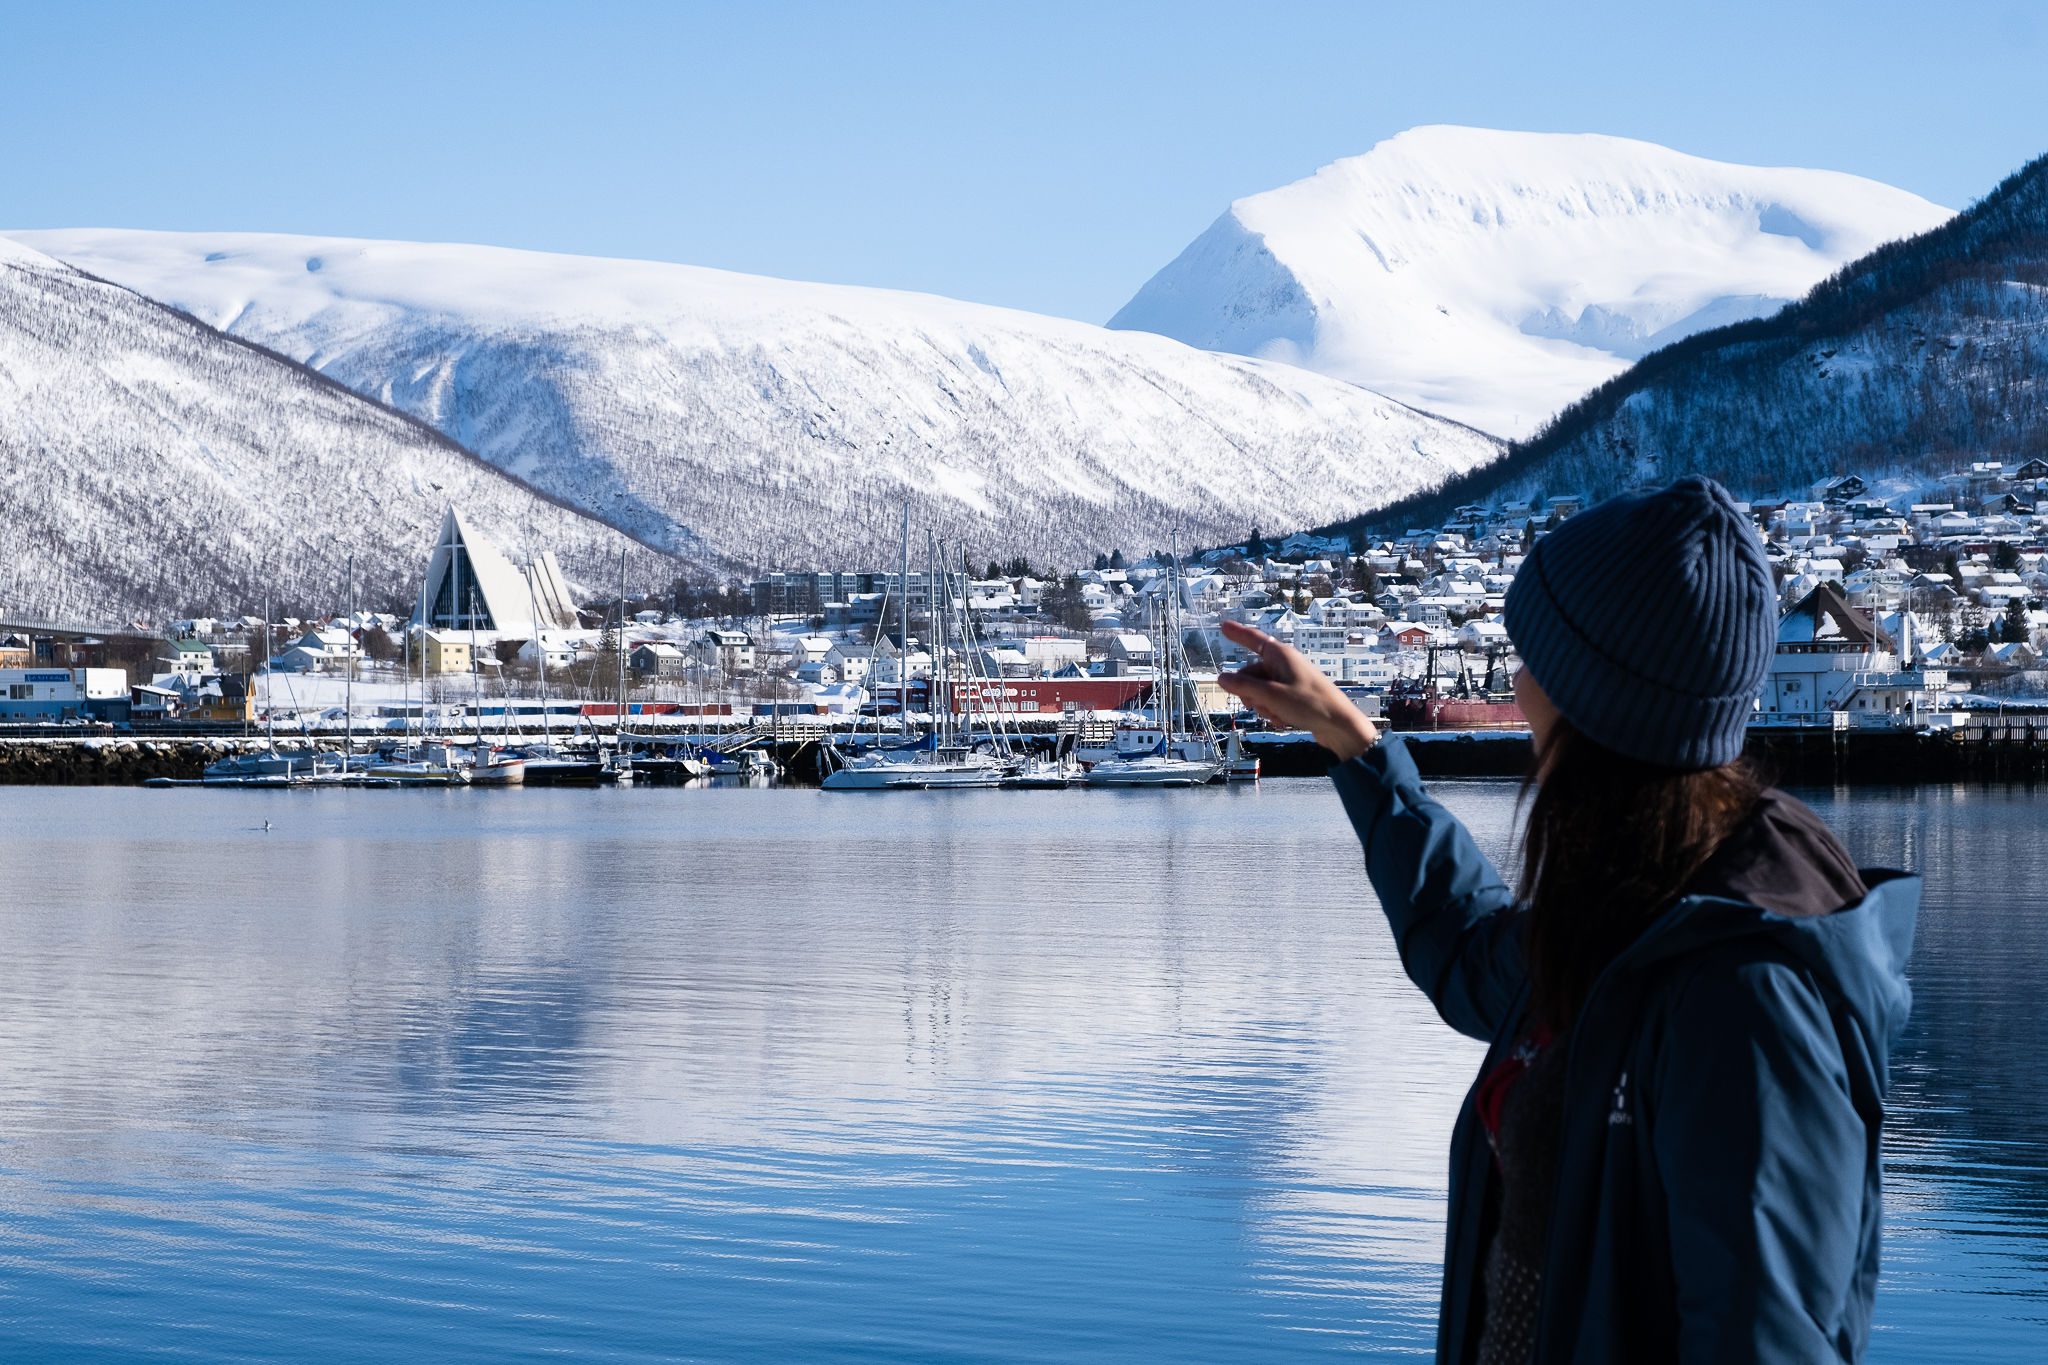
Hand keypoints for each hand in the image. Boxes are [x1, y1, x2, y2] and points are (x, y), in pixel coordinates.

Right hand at [1216, 620, 1378, 760]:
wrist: (1339, 725)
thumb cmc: (1311, 704)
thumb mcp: (1272, 696)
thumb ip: (1245, 686)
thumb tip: (1222, 678)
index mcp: (1280, 655)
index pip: (1253, 639)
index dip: (1237, 633)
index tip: (1224, 626)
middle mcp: (1284, 664)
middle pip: (1251, 673)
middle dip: (1250, 692)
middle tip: (1259, 705)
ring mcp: (1289, 680)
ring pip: (1260, 690)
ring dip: (1262, 705)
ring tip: (1278, 715)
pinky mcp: (1294, 696)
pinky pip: (1272, 701)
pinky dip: (1273, 711)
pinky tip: (1283, 721)